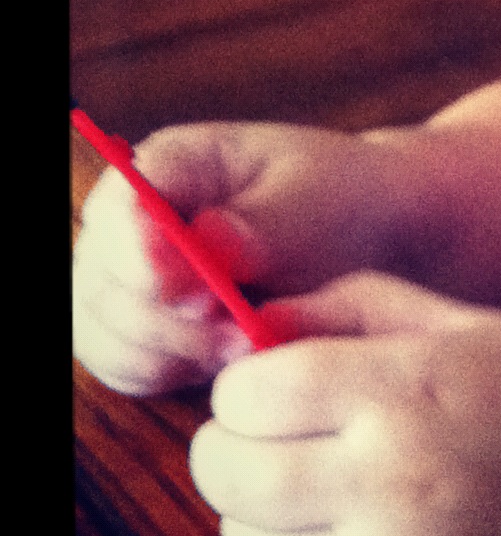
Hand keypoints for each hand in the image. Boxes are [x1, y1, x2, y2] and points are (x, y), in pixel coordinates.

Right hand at [73, 122, 398, 396]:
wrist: (366, 237)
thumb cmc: (340, 202)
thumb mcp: (317, 199)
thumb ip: (261, 221)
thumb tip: (204, 238)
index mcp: (173, 164)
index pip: (119, 208)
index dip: (141, 256)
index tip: (200, 293)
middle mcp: (134, 219)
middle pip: (98, 281)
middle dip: (163, 320)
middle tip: (238, 331)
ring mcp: (128, 275)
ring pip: (101, 331)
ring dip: (168, 351)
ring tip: (246, 344)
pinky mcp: (140, 326)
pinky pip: (123, 364)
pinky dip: (168, 371)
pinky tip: (227, 358)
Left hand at [187, 272, 500, 535]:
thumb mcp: (472, 322)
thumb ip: (357, 305)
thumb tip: (257, 322)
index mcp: (408, 387)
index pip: (245, 394)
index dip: (249, 386)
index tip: (280, 386)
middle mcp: (394, 480)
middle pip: (227, 475)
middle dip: (236, 450)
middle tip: (283, 441)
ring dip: (266, 521)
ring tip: (322, 495)